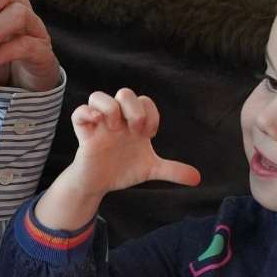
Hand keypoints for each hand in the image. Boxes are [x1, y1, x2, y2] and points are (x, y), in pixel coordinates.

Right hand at [32, 88, 200, 231]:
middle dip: (134, 109)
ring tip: (115, 129)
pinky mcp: (84, 133)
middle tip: (135, 131)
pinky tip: (98, 125)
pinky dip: (87, 114)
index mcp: (133, 123)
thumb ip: (172, 170)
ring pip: (98, 96)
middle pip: (125, 92)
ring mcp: (99, 124)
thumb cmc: (123, 170)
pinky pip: (79, 112)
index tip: (149, 135)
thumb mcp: (150, 170)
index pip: (145, 101)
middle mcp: (117, 119)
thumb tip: (197, 178)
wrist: (100, 184)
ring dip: (110, 109)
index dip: (151, 114)